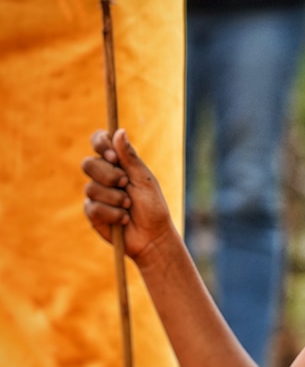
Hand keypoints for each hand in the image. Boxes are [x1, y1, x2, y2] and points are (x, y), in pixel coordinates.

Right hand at [82, 128, 176, 265]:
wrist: (152, 236)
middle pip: (89, 163)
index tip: (112, 155)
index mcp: (118, 164)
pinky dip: (113, 213)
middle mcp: (104, 176)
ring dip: (115, 197)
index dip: (100, 144)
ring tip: (129, 205)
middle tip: (126, 183)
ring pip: (91, 187)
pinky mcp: (92, 212)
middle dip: (109, 175)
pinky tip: (124, 219)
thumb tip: (119, 131)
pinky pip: (93, 207)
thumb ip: (130, 157)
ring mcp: (96, 194)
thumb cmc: (153, 206)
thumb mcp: (144, 180)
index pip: (99, 142)